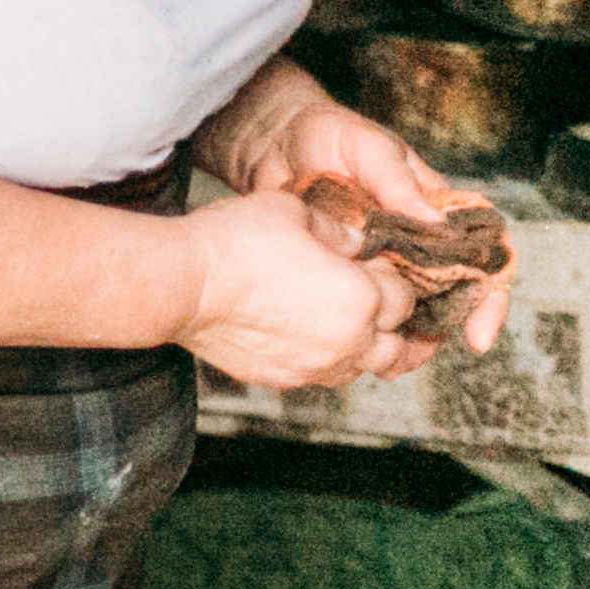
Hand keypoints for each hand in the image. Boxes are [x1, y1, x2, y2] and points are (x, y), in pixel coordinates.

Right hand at [173, 186, 419, 388]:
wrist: (184, 284)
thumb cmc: (235, 242)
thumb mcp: (293, 210)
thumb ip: (336, 230)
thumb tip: (355, 243)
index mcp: (360, 297)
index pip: (405, 298)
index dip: (395, 279)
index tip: (380, 268)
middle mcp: (348, 340)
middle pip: (398, 349)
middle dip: (399, 330)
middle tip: (394, 317)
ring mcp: (316, 365)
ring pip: (363, 369)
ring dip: (366, 350)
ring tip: (356, 332)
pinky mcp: (285, 378)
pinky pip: (322, 376)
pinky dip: (328, 360)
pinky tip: (312, 339)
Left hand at [225, 93, 510, 360]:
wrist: (270, 143)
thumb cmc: (325, 133)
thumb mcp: (365, 146)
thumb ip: (398, 181)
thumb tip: (437, 225)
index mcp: (435, 209)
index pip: (482, 255)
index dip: (489, 297)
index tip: (478, 334)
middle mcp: (417, 240)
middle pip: (451, 295)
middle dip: (443, 330)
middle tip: (418, 356)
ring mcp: (383, 258)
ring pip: (411, 309)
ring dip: (407, 339)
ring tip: (389, 364)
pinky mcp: (347, 270)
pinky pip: (368, 306)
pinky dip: (369, 329)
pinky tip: (356, 352)